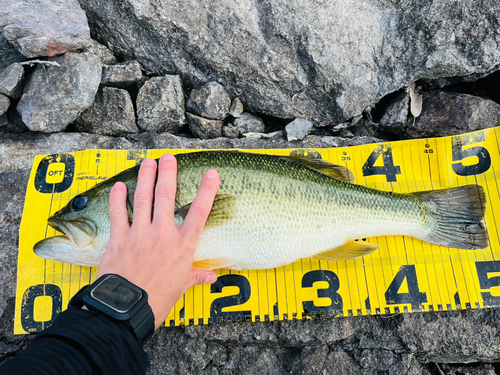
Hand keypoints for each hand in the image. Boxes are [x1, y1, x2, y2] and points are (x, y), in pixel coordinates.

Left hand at [97, 154, 218, 328]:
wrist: (127, 309)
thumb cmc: (157, 300)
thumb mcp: (182, 287)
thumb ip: (196, 276)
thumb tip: (211, 277)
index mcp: (183, 246)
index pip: (199, 212)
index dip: (207, 191)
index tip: (212, 174)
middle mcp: (163, 234)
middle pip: (166, 196)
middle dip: (168, 173)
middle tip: (168, 157)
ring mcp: (140, 233)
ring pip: (143, 198)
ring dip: (145, 177)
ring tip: (147, 162)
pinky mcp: (119, 238)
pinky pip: (118, 213)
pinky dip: (118, 198)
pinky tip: (119, 186)